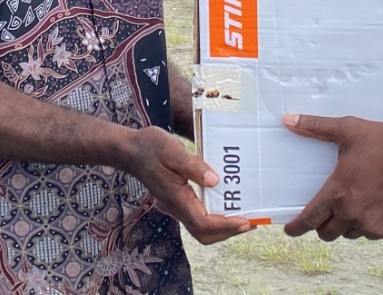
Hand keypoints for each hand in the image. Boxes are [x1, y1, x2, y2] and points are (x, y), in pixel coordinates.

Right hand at [120, 127, 251, 244]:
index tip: (246, 222)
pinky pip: (200, 215)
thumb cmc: (151, 148)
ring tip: (245, 215)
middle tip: (252, 222)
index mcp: (177, 198)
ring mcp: (178, 205)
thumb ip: (193, 167)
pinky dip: (216, 216)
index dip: (226, 226)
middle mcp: (177, 207)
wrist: (131, 150)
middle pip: (204, 233)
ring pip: (202, 228)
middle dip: (228, 232)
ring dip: (224, 227)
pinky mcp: (180, 200)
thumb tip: (215, 181)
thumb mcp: (173, 151)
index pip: (203, 223)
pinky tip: (228, 202)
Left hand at [282, 114, 382, 240]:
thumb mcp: (348, 130)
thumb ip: (316, 127)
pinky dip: (368, 225)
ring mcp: (371, 225)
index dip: (296, 227)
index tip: (290, 230)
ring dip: (346, 224)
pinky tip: (374, 208)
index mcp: (337, 193)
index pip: (309, 219)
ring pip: (349, 233)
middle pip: (327, 233)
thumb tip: (289, 120)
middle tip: (326, 213)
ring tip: (353, 206)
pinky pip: (371, 234)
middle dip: (322, 225)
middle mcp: (351, 214)